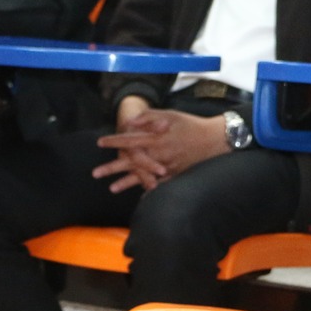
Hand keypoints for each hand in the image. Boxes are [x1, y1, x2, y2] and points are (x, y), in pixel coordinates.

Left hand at [92, 109, 226, 191]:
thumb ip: (149, 117)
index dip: (114, 141)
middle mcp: (159, 154)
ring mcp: (166, 167)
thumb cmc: (191, 124)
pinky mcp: (175, 174)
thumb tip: (131, 123)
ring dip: (125, 182)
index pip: (130, 140)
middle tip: (95, 173)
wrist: (214, 140)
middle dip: (112, 167)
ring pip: (142, 176)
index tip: (100, 143)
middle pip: (131, 162)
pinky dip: (147, 189)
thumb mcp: (170, 115)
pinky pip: (158, 184)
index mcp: (156, 138)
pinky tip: (139, 195)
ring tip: (111, 188)